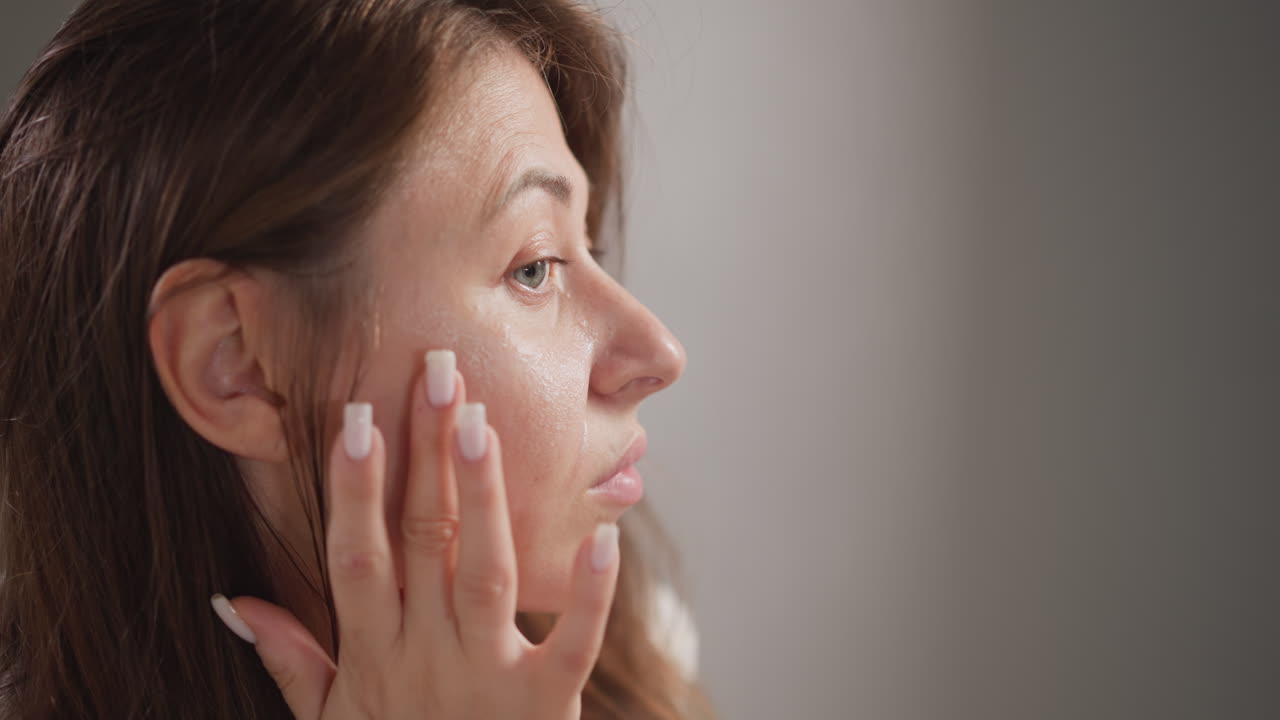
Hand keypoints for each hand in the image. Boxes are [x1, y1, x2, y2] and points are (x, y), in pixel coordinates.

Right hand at [211, 350, 620, 718]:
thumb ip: (291, 660)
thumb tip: (235, 601)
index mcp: (373, 653)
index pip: (356, 556)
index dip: (353, 488)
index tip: (355, 416)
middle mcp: (424, 657)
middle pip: (421, 542)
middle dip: (424, 456)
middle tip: (434, 375)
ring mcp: (485, 679)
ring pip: (482, 572)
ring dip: (481, 496)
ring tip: (480, 423)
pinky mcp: (544, 706)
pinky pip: (571, 644)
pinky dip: (589, 595)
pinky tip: (605, 537)